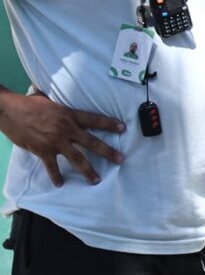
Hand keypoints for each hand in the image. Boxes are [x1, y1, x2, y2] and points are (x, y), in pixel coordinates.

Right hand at [0, 88, 123, 185]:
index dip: (108, 124)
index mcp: (67, 115)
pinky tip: (60, 183)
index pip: (92, 119)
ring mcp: (55, 141)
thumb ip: (54, 101)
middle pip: (91, 142)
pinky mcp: (43, 150)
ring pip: (77, 158)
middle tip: (120, 159)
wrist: (7, 110)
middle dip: (107, 151)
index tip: (123, 128)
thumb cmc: (25, 103)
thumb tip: (51, 90)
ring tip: (96, 180)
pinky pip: (52, 166)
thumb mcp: (44, 98)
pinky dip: (56, 176)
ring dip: (88, 170)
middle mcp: (66, 129)